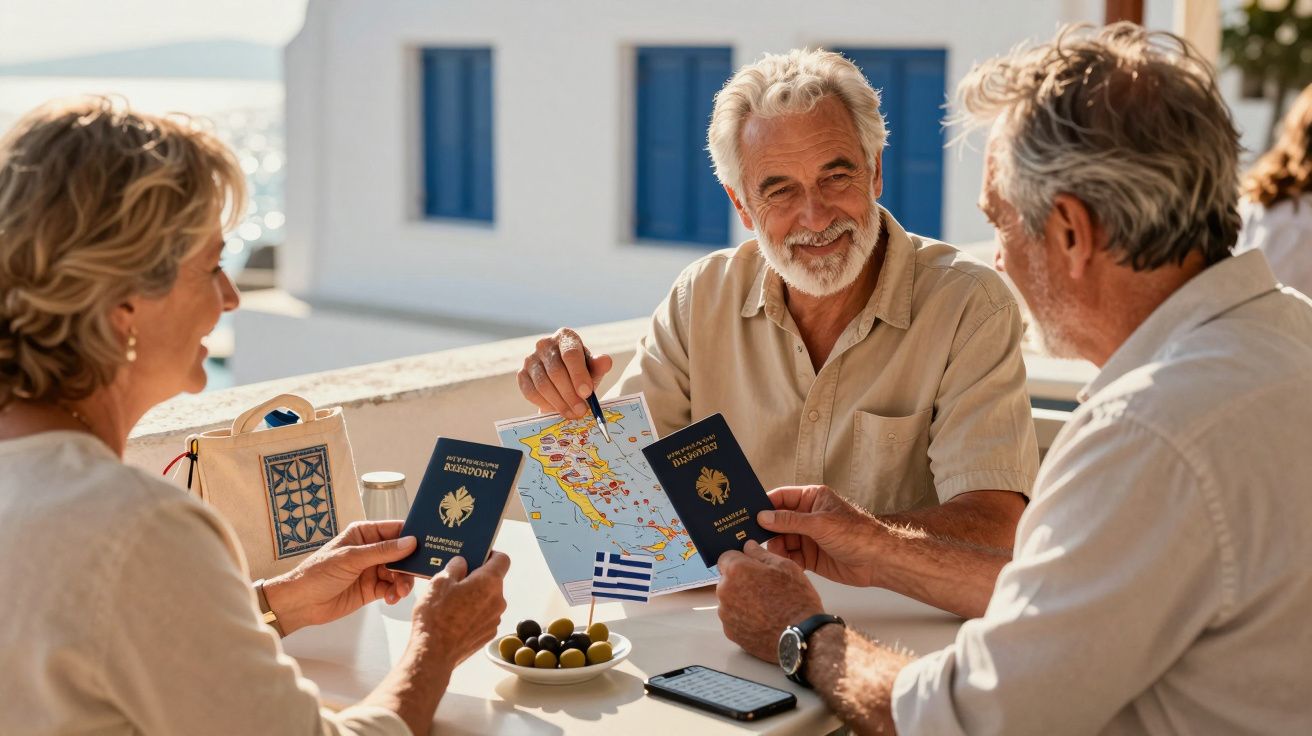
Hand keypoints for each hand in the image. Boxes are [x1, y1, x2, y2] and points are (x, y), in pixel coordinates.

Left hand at [263, 521, 417, 634]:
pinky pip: (391, 588)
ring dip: (403, 582)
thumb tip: (411, 542)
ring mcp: (372, 569)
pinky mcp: (372, 589)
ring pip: (399, 572)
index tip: (429, 544)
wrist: (300, 603)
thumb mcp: (351, 558)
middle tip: (418, 574)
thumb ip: (382, 551)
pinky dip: (395, 593)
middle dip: (410, 564)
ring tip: (399, 592)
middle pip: (402, 553)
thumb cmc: (318, 573)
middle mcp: (371, 549)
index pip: (395, 530)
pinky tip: (391, 599)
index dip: (413, 536)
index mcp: (364, 533)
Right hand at [411, 552, 509, 669]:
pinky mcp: (488, 634)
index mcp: (489, 582)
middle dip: (477, 578)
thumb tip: (462, 563)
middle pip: (493, 581)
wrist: (434, 653)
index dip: (491, 555)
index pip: (502, 559)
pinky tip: (455, 618)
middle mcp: (498, 600)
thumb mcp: (440, 581)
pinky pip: (484, 616)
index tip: (478, 556)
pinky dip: (473, 614)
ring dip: (475, 597)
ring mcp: (495, 619)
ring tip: (452, 602)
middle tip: (456, 581)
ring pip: (488, 600)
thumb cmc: (436, 616)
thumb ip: (455, 566)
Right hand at [517, 327, 612, 418]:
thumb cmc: (581, 372)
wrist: (563, 381)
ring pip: (543, 384)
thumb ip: (599, 365)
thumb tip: (606, 361)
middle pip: (556, 372)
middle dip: (570, 394)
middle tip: (581, 410)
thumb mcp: (593, 369)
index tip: (587, 393)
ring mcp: (530, 359)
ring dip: (559, 403)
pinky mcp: (522, 374)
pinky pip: (531, 392)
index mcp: (565, 337)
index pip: (570, 354)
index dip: (578, 375)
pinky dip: (545, 404)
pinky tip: (557, 410)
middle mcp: (545, 344)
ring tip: (573, 413)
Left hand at [715, 541, 823, 662]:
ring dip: (742, 600)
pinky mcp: (731, 632)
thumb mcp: (785, 566)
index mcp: (736, 570)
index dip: (740, 561)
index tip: (751, 567)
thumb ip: (760, 553)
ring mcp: (726, 614)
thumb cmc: (795, 599)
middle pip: (727, 580)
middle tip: (765, 588)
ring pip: (730, 600)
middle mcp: (725, 591)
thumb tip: (748, 546)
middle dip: (742, 581)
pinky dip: (744, 618)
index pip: (726, 557)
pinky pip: (734, 619)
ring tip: (766, 607)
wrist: (802, 636)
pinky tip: (763, 620)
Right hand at [759, 485, 882, 587]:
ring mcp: (808, 537)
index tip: (748, 513)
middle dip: (766, 529)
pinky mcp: (810, 557)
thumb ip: (790, 521)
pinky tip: (779, 564)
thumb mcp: (820, 523)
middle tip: (749, 537)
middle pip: (778, 521)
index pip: (782, 497)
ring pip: (781, 540)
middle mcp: (808, 516)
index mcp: (812, 499)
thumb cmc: (856, 534)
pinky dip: (784, 561)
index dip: (765, 505)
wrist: (877, 562)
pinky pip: (790, 557)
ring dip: (774, 548)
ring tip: (767, 554)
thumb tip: (763, 517)